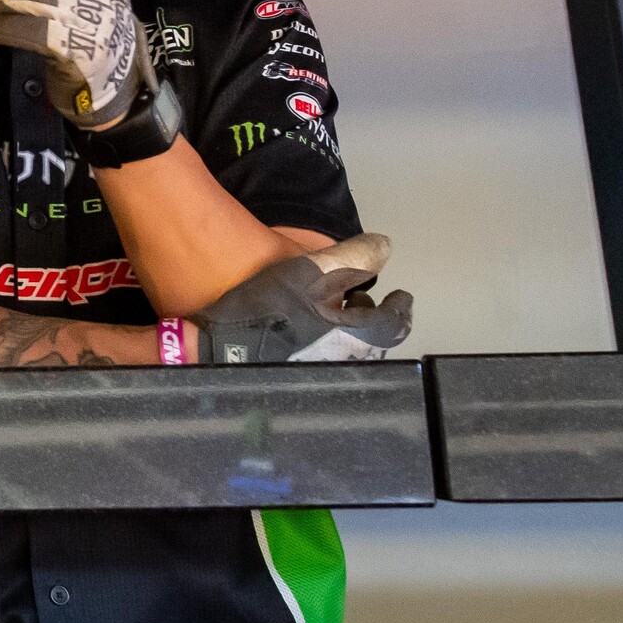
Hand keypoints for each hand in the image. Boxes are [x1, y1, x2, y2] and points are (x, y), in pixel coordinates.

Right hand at [186, 233, 414, 364]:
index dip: (401, 307)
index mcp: (355, 338)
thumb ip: (354, 256)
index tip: (400, 296)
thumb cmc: (267, 312)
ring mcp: (321, 372)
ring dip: (349, 331)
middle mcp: (344, 361)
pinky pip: (327, 359)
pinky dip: (328, 343)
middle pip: (373, 341)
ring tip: (334, 312)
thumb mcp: (311, 271)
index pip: (395, 324)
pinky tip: (307, 329)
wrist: (221, 349)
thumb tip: (384, 247)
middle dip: (371, 317)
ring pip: (350, 351)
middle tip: (362, 299)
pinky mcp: (299, 376)